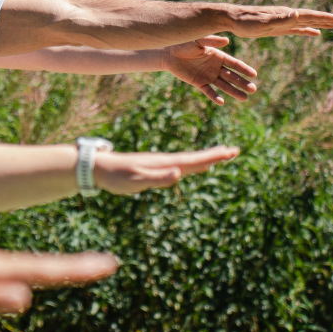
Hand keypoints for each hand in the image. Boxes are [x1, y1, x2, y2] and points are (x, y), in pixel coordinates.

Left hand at [0, 249, 118, 318]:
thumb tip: (25, 297)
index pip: (42, 270)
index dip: (75, 269)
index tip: (107, 264)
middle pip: (42, 266)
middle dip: (75, 266)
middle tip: (107, 264)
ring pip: (28, 267)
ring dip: (57, 268)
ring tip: (82, 268)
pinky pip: (12, 271)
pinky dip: (32, 271)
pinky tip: (35, 276)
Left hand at [92, 146, 239, 194]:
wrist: (98, 168)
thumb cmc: (116, 176)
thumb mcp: (136, 180)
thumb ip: (157, 178)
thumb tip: (179, 174)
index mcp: (164, 163)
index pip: (193, 160)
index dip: (212, 157)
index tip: (231, 151)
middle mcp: (165, 161)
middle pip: (195, 158)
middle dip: (215, 155)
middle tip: (234, 150)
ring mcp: (160, 164)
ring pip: (188, 161)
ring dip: (205, 159)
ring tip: (220, 156)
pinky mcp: (154, 168)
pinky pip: (179, 166)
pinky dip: (191, 165)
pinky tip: (192, 167)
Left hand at [161, 36, 258, 104]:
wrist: (169, 52)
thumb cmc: (185, 43)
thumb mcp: (198, 40)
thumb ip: (212, 41)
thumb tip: (227, 41)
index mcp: (218, 56)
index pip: (234, 64)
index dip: (244, 69)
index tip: (254, 75)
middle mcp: (215, 67)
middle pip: (232, 76)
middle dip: (243, 83)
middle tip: (253, 89)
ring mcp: (208, 76)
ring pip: (224, 85)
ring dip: (234, 91)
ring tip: (245, 98)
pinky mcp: (199, 82)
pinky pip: (208, 91)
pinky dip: (214, 96)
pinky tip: (221, 102)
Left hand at [226, 6, 332, 37]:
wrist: (232, 19)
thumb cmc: (245, 22)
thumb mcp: (263, 22)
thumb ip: (280, 19)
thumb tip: (297, 14)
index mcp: (285, 14)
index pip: (309, 15)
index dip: (324, 18)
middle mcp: (286, 16)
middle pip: (311, 17)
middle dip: (326, 19)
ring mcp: (282, 21)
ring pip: (305, 22)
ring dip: (319, 24)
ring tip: (332, 25)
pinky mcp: (277, 27)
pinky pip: (296, 29)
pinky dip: (306, 30)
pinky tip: (313, 33)